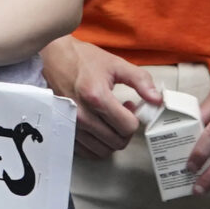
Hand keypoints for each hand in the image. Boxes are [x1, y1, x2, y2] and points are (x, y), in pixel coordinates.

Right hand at [43, 36, 160, 157]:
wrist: (52, 56)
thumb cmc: (83, 59)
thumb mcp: (115, 64)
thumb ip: (141, 80)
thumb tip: (157, 99)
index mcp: (96, 97)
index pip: (128, 126)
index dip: (134, 118)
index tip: (129, 106)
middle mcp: (82, 114)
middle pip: (117, 141)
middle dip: (125, 129)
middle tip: (121, 113)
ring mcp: (71, 124)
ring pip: (103, 150)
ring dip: (111, 138)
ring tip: (109, 120)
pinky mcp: (64, 129)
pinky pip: (87, 151)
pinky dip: (97, 144)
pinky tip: (97, 128)